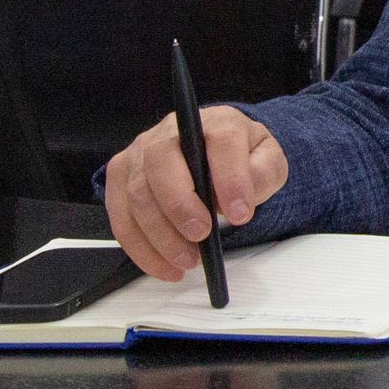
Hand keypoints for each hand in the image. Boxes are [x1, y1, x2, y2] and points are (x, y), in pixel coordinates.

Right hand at [104, 106, 287, 281]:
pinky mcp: (122, 176)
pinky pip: (121, 216)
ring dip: (161, 235)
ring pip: (137, 194)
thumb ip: (263, 174)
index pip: (220, 140)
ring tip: (188, 259)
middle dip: (180, 205)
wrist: (215, 154)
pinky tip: (164, 265)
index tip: (240, 214)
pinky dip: (140, 247)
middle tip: (201, 235)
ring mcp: (141, 152)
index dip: (229, 178)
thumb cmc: (239, 158)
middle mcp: (171, 131)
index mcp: (215, 123)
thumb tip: (242, 199)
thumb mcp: (268, 161)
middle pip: (161, 161)